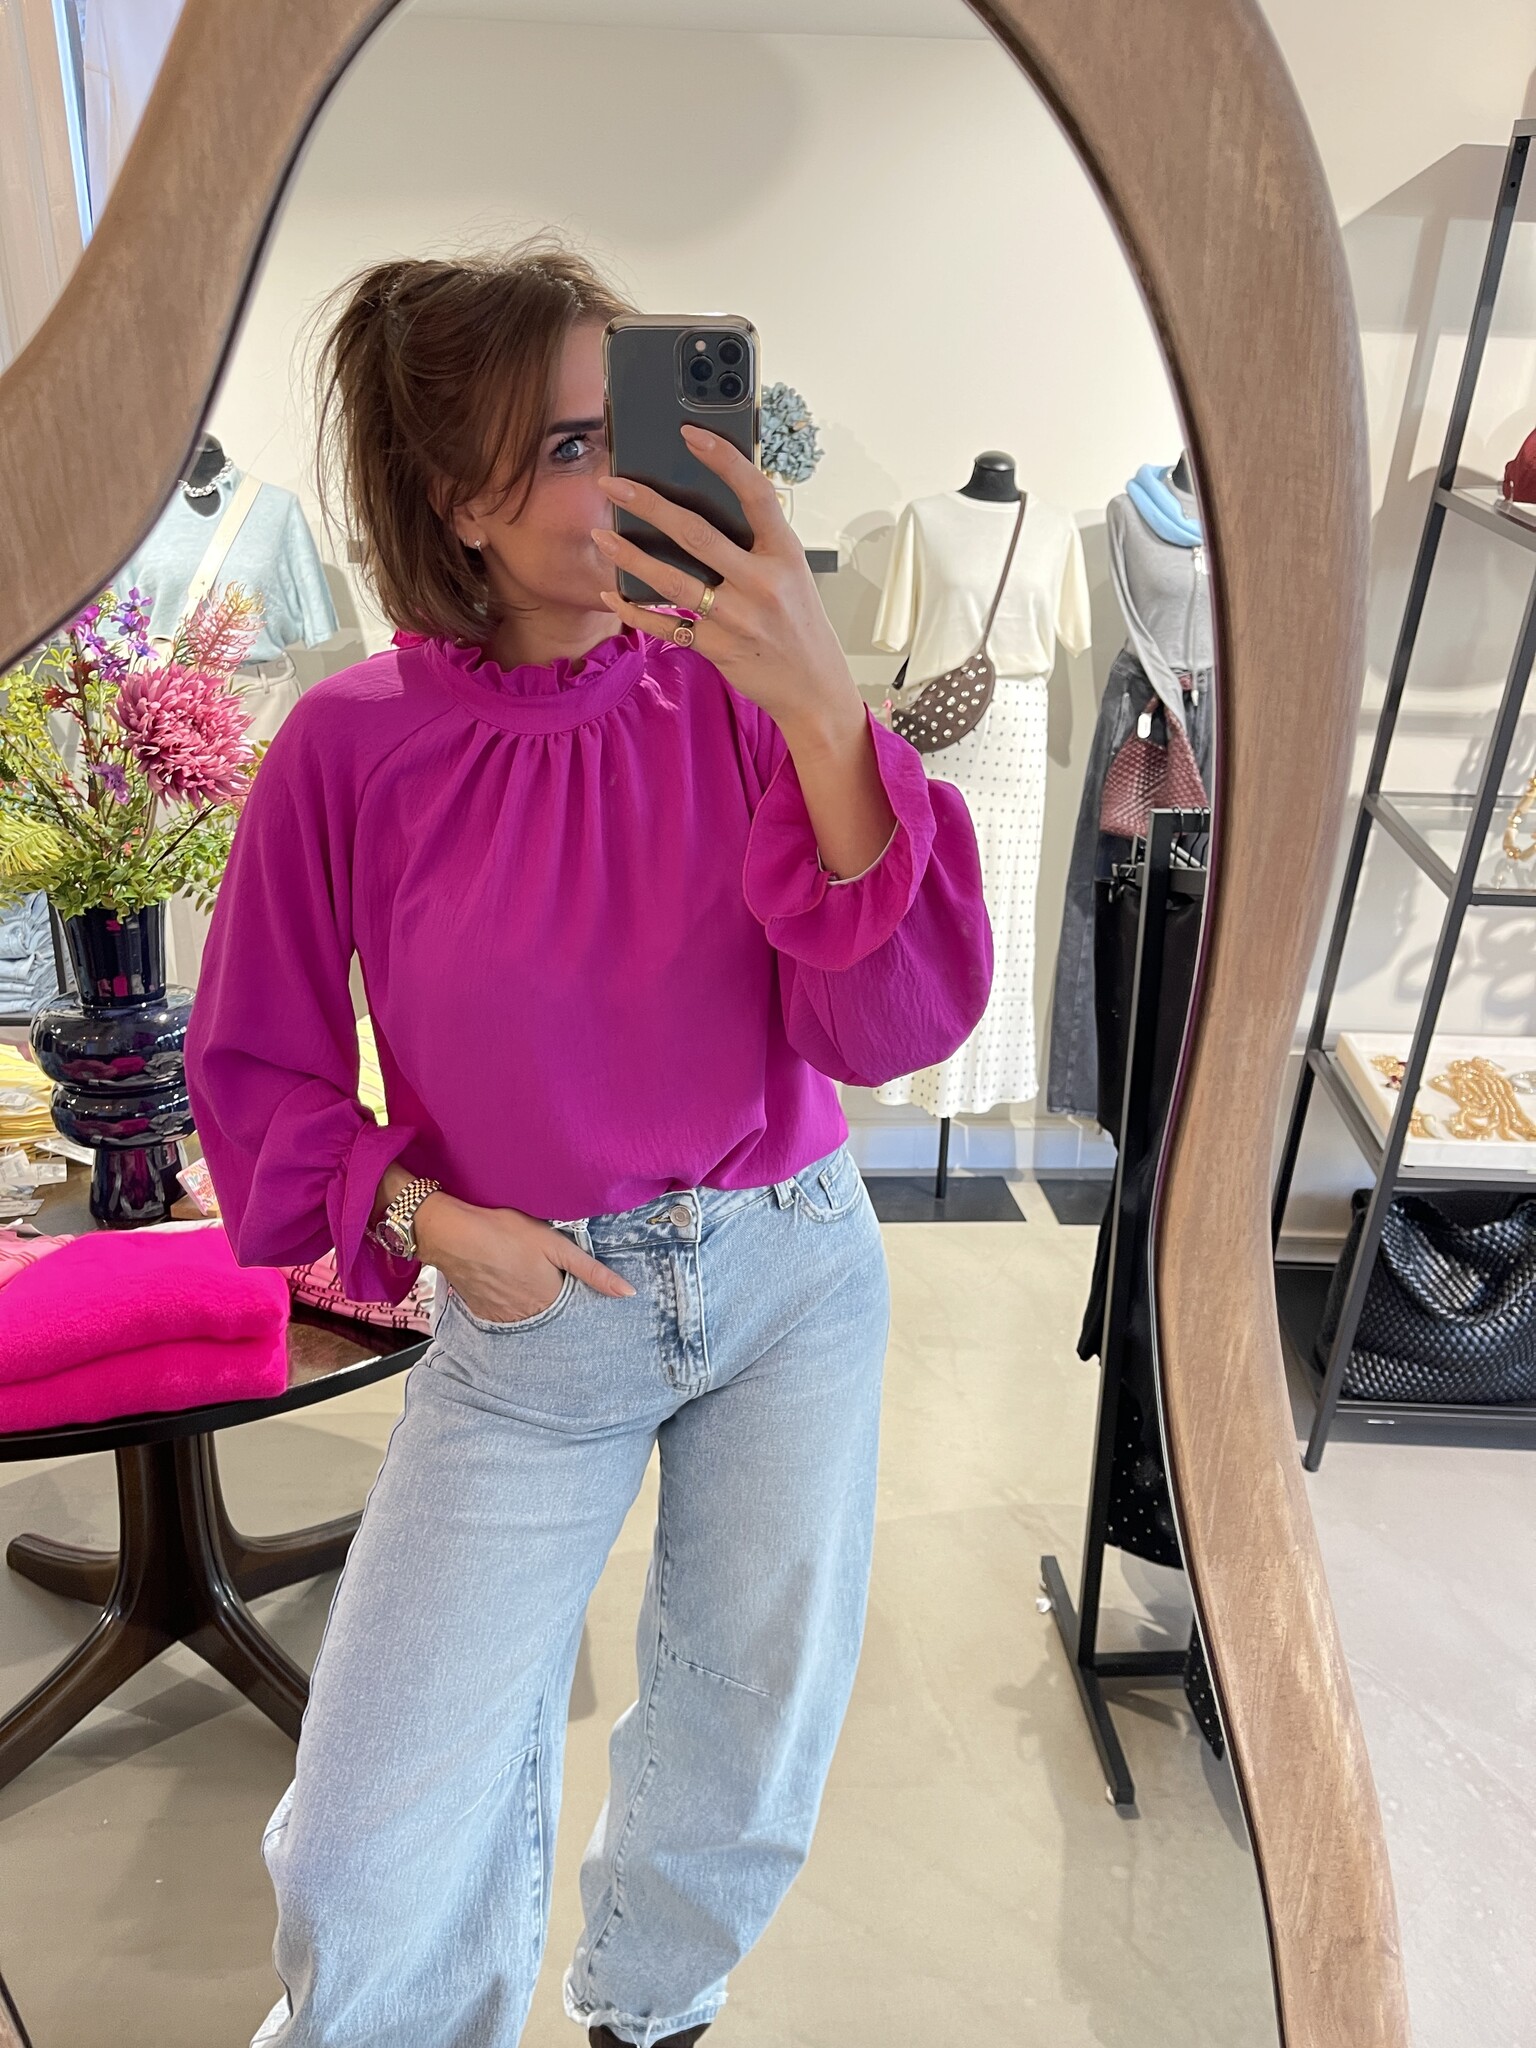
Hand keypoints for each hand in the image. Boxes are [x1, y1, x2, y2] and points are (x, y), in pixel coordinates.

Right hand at [413, 1192, 635, 1322]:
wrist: (452, 1235)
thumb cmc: (505, 1233)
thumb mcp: (555, 1245)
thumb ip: (592, 1271)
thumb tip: (628, 1293)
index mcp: (551, 1300)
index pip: (575, 1305)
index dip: (575, 1291)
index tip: (572, 1281)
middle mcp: (529, 1316)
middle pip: (552, 1312)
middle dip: (555, 1298)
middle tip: (543, 1273)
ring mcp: (504, 1317)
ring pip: (528, 1315)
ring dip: (532, 1302)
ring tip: (523, 1275)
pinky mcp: (484, 1313)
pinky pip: (505, 1315)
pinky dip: (510, 1303)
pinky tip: (505, 1283)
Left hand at [591, 424, 861, 747]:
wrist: (815, 688)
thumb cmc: (800, 624)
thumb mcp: (793, 574)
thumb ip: (758, 544)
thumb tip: (704, 507)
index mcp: (785, 553)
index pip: (755, 493)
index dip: (723, 459)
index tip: (690, 434)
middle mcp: (762, 583)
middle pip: (696, 534)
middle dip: (648, 504)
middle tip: (613, 484)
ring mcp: (739, 619)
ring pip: (673, 581)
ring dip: (631, 555)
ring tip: (601, 535)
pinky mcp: (719, 648)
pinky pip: (667, 627)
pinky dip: (635, 610)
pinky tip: (612, 594)